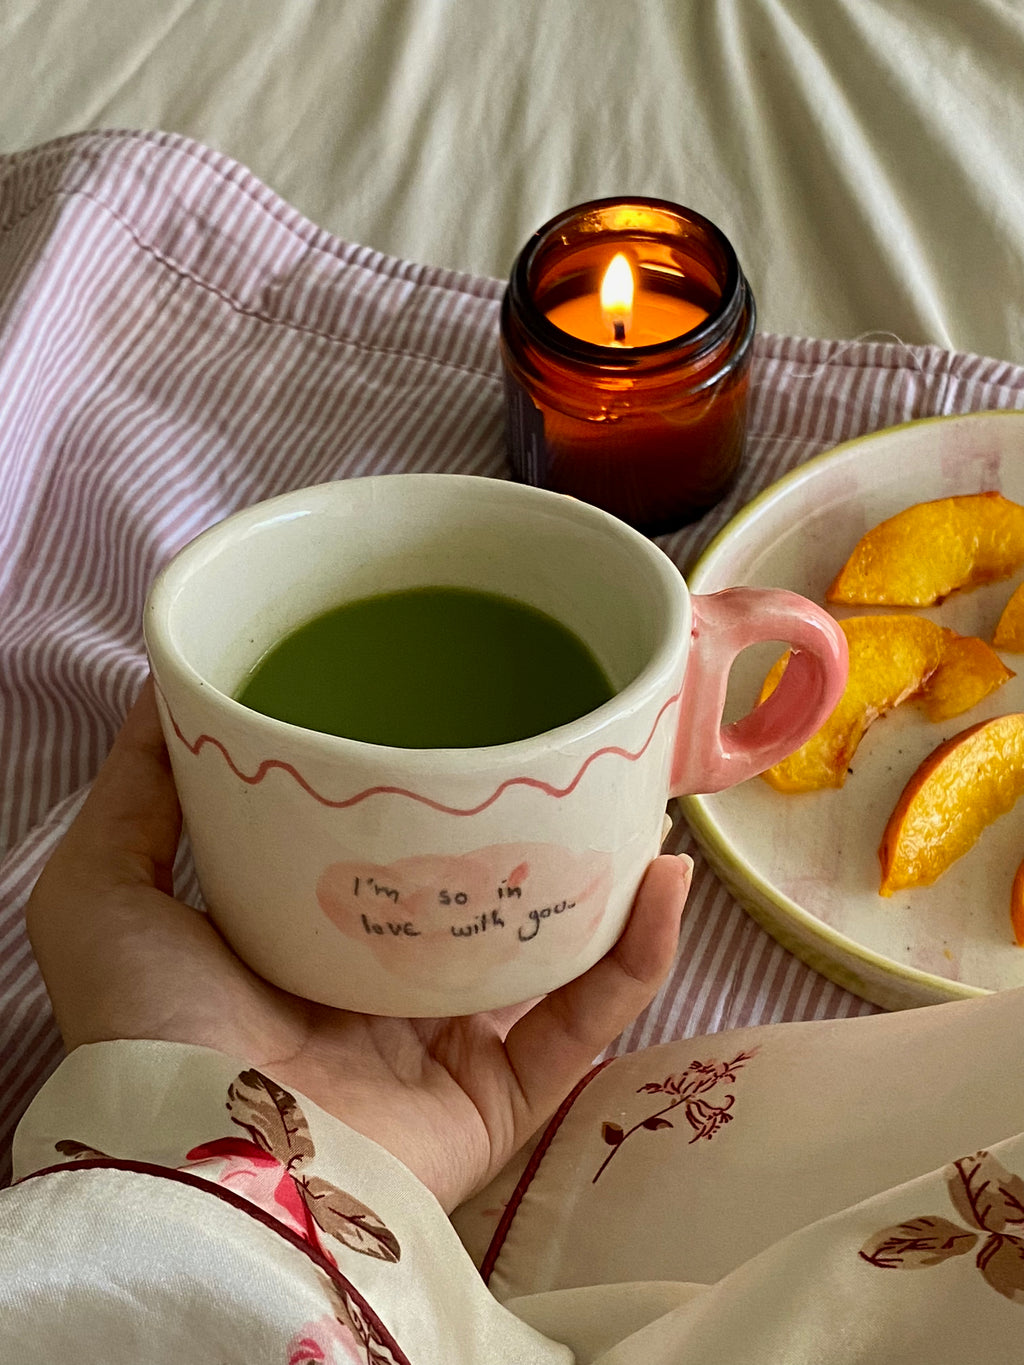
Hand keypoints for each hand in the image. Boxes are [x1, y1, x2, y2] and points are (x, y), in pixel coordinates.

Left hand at [26, 681, 692, 1210]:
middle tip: (570, 755)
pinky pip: (587, 1024)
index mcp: (308, 942)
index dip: (424, 794)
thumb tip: (176, 695)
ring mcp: (447, 1049)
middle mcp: (383, 992)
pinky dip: (636, 959)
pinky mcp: (499, 1099)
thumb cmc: (149, 1026)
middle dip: (530, 831)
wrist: (202, 1161)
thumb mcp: (105, 887)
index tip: (459, 716)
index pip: (380, 855)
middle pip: (477, 898)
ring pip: (550, 954)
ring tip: (640, 800)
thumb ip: (138, 791)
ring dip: (604, 883)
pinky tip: (665, 883)